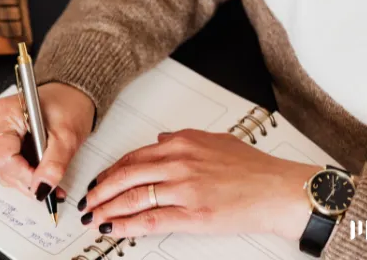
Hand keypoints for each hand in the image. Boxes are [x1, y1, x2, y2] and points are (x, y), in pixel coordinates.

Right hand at [0, 82, 94, 200]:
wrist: (72, 97)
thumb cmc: (68, 107)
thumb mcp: (67, 137)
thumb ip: (54, 164)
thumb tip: (42, 187)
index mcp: (6, 113)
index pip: (3, 156)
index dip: (23, 174)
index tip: (42, 182)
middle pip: (2, 166)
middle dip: (27, 179)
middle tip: (50, 183)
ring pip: (4, 170)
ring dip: (26, 179)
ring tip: (48, 177)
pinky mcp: (2, 140)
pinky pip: (8, 166)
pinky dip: (25, 174)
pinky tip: (40, 172)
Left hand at [78, 129, 318, 239]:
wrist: (280, 190)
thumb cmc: (253, 168)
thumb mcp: (215, 140)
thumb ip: (183, 138)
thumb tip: (157, 142)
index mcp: (181, 143)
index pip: (133, 157)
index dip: (110, 171)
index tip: (99, 181)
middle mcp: (178, 162)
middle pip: (125, 176)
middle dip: (100, 191)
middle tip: (87, 201)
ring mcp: (183, 188)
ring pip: (133, 198)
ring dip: (107, 209)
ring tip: (94, 217)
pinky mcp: (192, 214)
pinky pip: (151, 220)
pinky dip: (127, 225)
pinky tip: (115, 228)